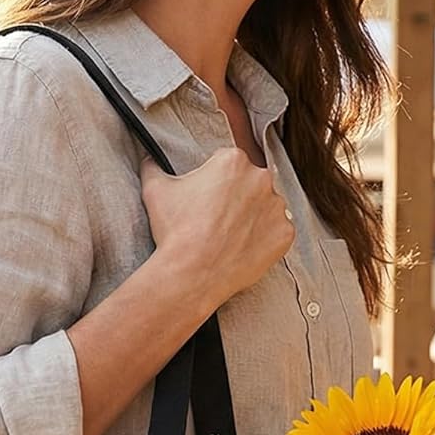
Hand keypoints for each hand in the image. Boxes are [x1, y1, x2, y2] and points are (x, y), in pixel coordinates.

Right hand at [140, 150, 294, 313]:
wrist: (192, 274)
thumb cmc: (175, 231)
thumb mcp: (156, 191)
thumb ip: (154, 168)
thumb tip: (149, 160)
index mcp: (232, 160)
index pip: (226, 165)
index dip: (214, 184)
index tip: (205, 201)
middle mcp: (260, 178)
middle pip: (249, 184)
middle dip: (236, 199)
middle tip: (216, 222)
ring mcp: (276, 207)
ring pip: (265, 208)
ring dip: (252, 218)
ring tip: (229, 238)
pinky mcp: (284, 234)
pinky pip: (276, 233)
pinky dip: (264, 241)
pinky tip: (242, 249)